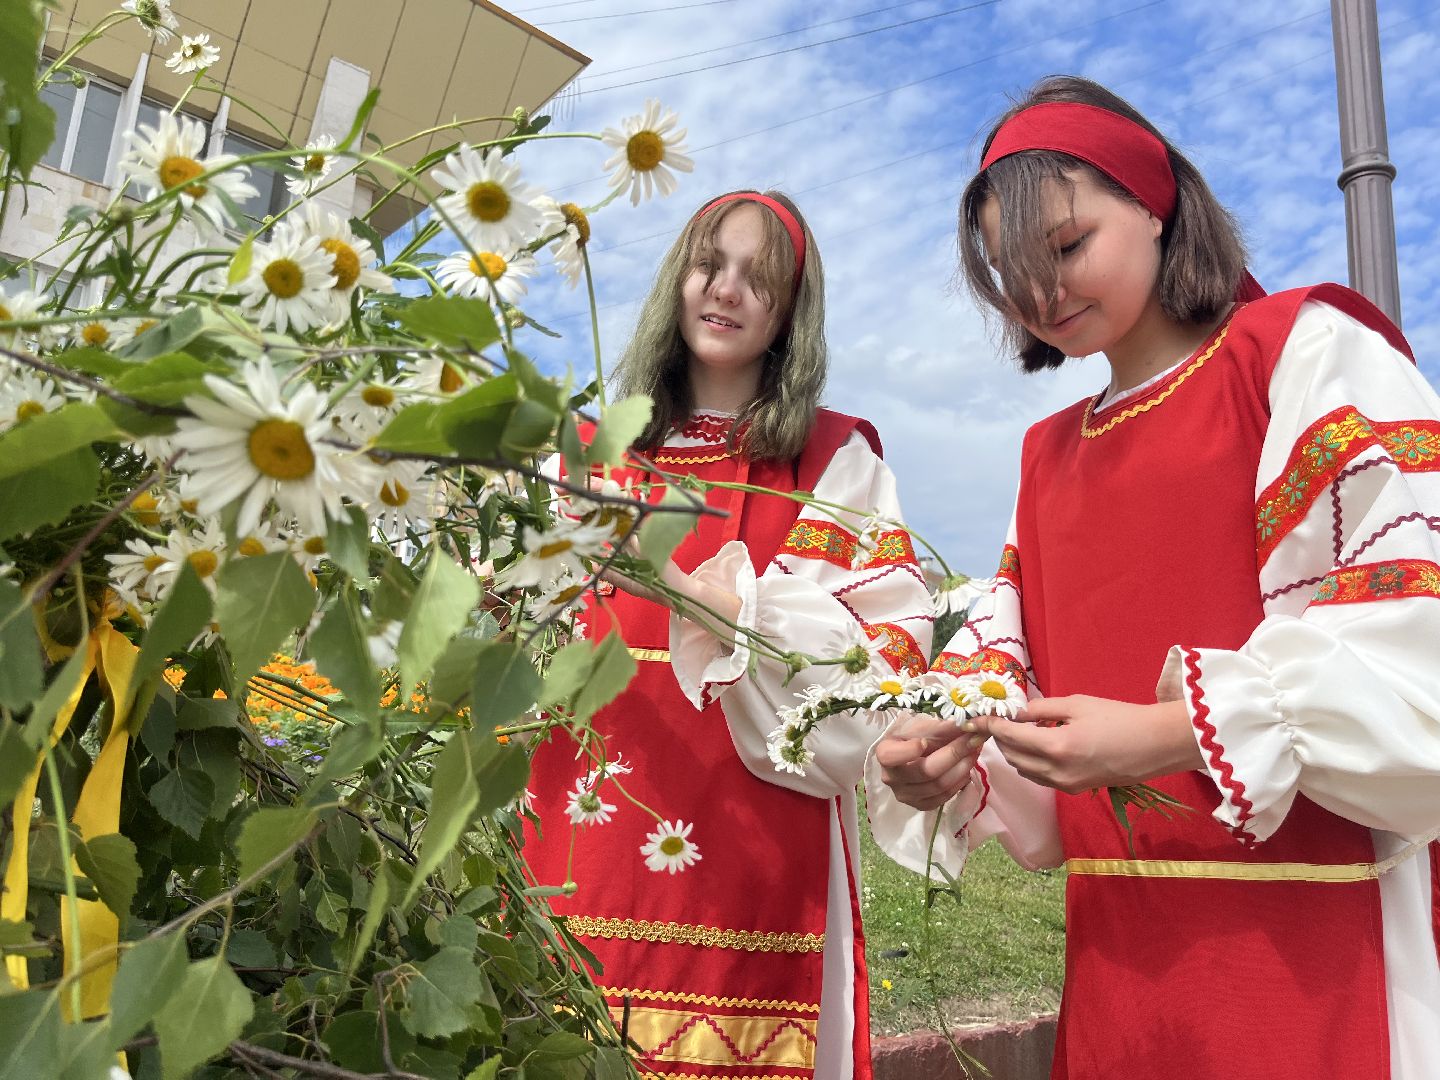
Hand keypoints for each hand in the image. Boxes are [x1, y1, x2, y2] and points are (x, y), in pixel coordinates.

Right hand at [874, 714, 985, 811]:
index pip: (890, 756)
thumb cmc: (914, 735)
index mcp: (885, 754)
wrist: (913, 752)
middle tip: (973, 739)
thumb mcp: (923, 725)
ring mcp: (905, 795)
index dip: (908, 751)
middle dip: (954, 754)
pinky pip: (943, 797)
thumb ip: (942, 725)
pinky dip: (959, 782)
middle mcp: (891, 778)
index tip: (925, 741)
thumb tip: (966, 723)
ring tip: (975, 751)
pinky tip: (966, 768)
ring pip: (939, 786)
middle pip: (926, 771)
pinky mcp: (920, 804)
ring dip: (962, 767)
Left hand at [972, 696, 1200, 793]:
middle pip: (1011, 756)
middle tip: (999, 719)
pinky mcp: (1074, 790)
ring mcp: (1065, 786)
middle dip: (1000, 738)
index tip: (977, 715)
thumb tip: (1014, 711)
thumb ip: (1041, 708)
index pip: (1010, 737)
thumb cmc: (1120, 718)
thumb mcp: (1077, 704)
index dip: (990, 725)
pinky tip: (1039, 744)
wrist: (1156, 745)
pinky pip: (1040, 777)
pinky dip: (1031, 762)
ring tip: (1019, 730)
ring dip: (1014, 751)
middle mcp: (1056, 772)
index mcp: (1056, 747)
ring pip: (1024, 769)